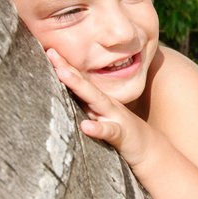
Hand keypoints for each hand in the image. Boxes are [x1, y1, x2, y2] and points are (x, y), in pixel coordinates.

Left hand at [46, 48, 149, 165]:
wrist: (149, 148)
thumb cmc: (119, 131)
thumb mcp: (99, 117)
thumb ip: (84, 107)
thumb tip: (60, 99)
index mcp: (97, 100)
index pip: (79, 80)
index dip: (64, 65)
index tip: (48, 50)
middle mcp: (105, 104)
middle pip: (84, 84)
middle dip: (67, 68)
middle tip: (52, 53)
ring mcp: (115, 117)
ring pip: (96, 100)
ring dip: (79, 86)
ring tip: (62, 74)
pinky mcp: (122, 135)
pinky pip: (110, 131)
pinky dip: (98, 129)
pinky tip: (86, 127)